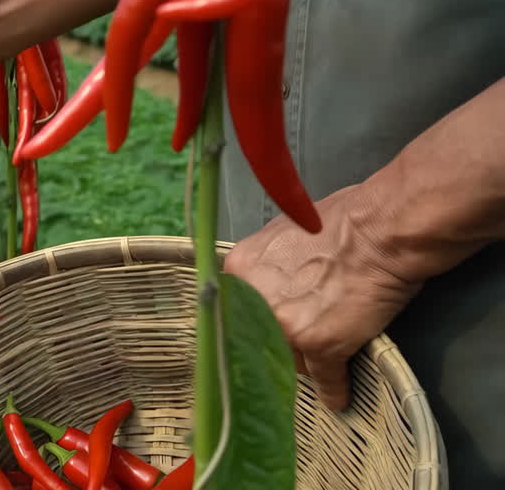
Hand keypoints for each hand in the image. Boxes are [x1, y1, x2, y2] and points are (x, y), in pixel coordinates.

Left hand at [223, 181, 423, 411]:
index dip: (254, 326)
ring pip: (289, 358)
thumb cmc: (340, 223)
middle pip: (261, 337)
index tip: (262, 336)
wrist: (381, 231)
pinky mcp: (319, 344)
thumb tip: (267, 289)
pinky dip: (333, 389)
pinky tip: (337, 396)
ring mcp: (285, 325)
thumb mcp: (281, 237)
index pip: (238, 312)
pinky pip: (324, 378)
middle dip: (280, 344)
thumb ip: (265, 268)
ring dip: (305, 361)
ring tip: (322, 357)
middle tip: (297, 345)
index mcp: (240, 270)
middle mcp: (255, 301)